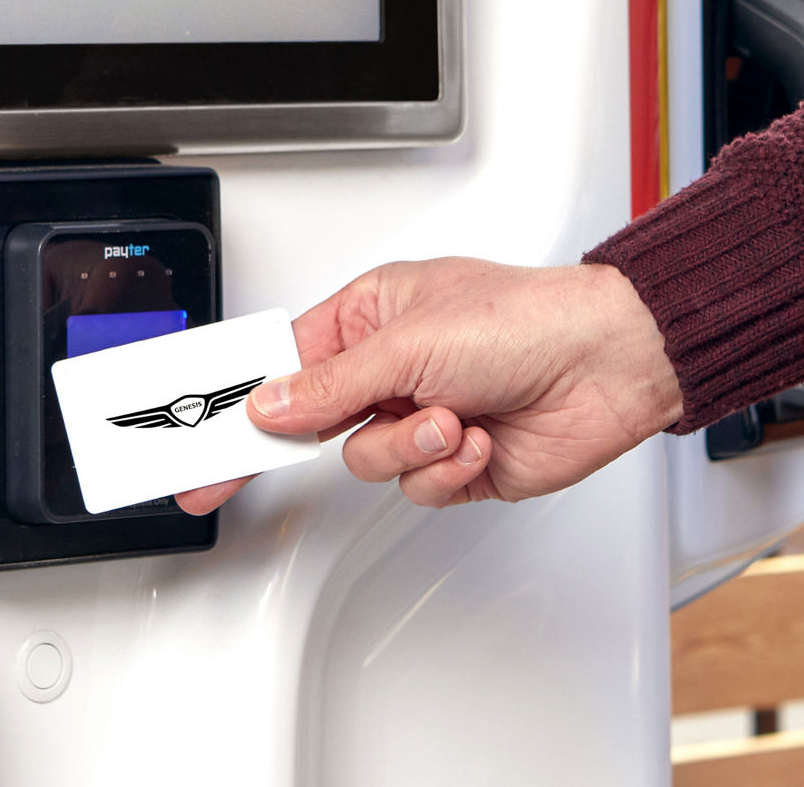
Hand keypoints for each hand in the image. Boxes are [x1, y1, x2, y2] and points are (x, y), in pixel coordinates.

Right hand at [174, 259, 681, 513]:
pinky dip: (447, 470)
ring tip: (451, 418)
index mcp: (371, 316)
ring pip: (365, 461)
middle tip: (228, 475)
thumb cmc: (526, 318)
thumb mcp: (408, 341)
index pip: (285, 361)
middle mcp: (395, 368)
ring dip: (408, 446)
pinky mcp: (457, 465)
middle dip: (304, 438)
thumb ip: (330, 383)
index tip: (195, 432)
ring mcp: (425, 418)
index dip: (239, 398)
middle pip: (314, 421)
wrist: (608, 363)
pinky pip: (417, 488)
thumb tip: (272, 405)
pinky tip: (479, 439)